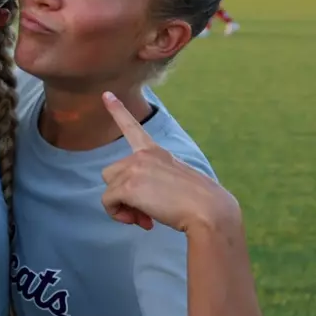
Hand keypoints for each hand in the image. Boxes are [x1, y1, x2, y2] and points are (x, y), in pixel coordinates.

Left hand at [100, 92, 239, 233]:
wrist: (210, 211)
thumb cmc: (200, 202)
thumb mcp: (175, 182)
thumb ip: (152, 183)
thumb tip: (138, 206)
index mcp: (156, 152)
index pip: (132, 128)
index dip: (117, 110)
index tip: (106, 94)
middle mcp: (142, 156)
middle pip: (112, 173)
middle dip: (122, 194)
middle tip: (144, 212)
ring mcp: (134, 169)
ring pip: (109, 189)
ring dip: (121, 206)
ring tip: (143, 218)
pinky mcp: (127, 186)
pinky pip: (108, 203)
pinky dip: (118, 215)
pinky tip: (140, 221)